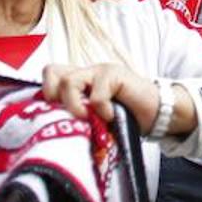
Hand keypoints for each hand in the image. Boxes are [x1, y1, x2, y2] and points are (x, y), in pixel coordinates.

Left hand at [42, 62, 162, 131]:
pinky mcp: (114, 74)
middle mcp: (86, 73)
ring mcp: (100, 71)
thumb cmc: (124, 118)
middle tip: (68, 114)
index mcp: (79, 82)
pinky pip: (97, 94)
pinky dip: (102, 111)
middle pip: (51, 71)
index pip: (50, 75)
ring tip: (89, 119)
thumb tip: (53, 129)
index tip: (52, 117)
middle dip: (53, 96)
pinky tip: (112, 117)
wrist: (155, 113)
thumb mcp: (94, 120)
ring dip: (75, 106)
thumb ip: (77, 117)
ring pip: (69, 82)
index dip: (45, 94)